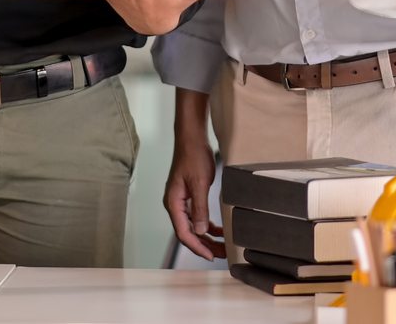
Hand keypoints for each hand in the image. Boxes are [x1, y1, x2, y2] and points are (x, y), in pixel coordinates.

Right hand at [165, 137, 223, 259]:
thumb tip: (202, 231)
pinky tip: (218, 231)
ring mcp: (181, 201)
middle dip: (204, 245)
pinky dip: (207, 226)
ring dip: (206, 238)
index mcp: (173, 203)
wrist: (192, 139)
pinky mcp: (189, 197)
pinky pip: (197, 217)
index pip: (183, 232)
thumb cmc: (193, 157)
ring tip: (222, 247)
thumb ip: (200, 208)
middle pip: (188, 232)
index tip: (211, 256)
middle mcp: (175, 205)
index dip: (197, 247)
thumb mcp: (200, 184)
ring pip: (193, 226)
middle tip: (221, 255)